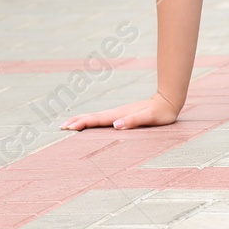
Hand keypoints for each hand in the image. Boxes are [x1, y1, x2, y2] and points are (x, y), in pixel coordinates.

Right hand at [60, 91, 179, 131]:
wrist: (168, 101)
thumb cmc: (160, 113)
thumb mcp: (149, 118)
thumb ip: (133, 121)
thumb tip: (116, 125)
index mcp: (119, 115)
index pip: (97, 119)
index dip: (82, 123)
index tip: (68, 127)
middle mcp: (116, 113)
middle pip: (93, 117)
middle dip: (77, 121)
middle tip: (60, 127)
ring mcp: (118, 113)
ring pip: (96, 117)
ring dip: (81, 120)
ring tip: (68, 125)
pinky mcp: (122, 115)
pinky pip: (102, 119)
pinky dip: (91, 121)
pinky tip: (89, 123)